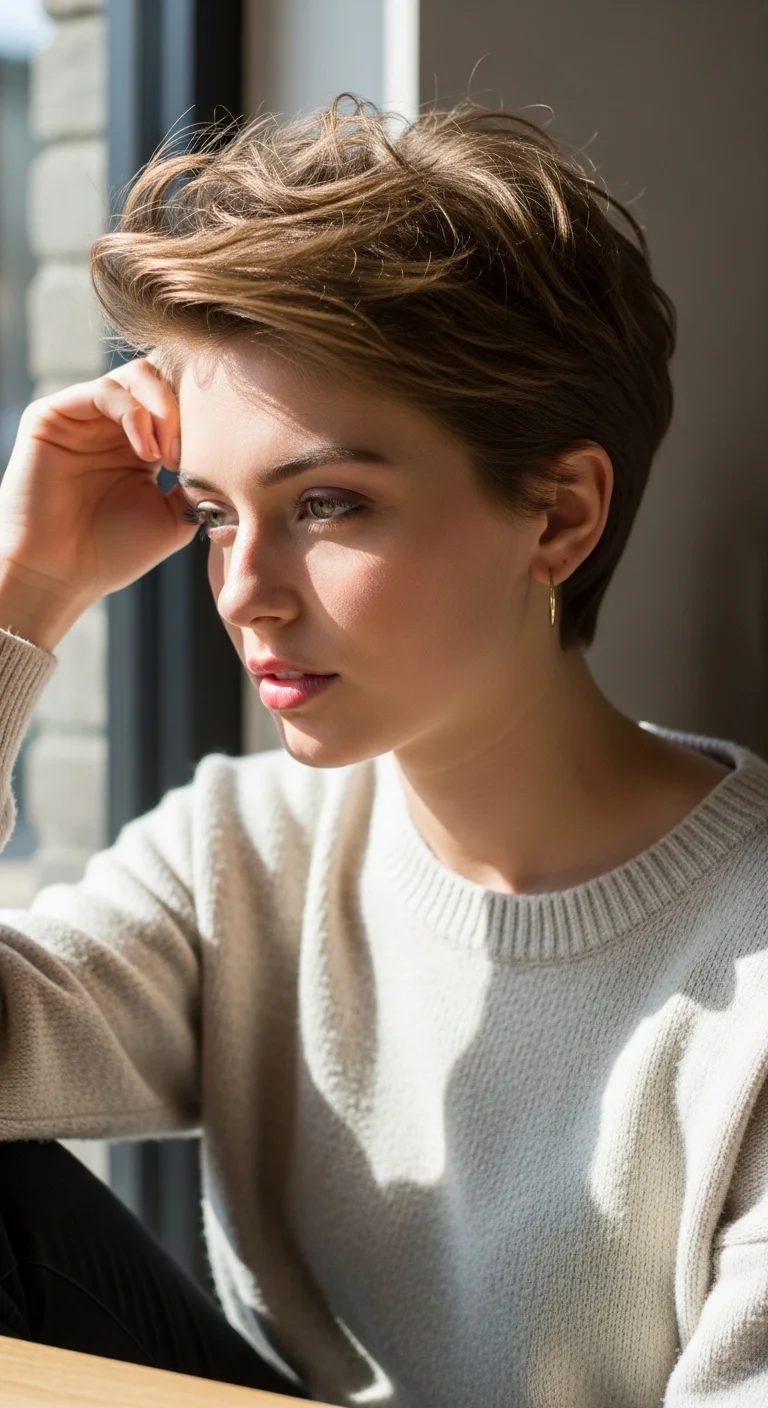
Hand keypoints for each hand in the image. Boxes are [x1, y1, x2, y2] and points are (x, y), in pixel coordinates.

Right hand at [0, 358, 197, 648]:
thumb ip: (200, 482)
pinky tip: (147, 453)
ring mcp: (84, 415)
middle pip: (164, 376)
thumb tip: (234, 460)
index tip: (223, 451)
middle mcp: (113, 422)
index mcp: (142, 441)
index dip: (205, 414)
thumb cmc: (113, 553)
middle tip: (193, 453)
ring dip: (165, 410)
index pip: (180, 399)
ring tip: (169, 458)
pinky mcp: (53, 414)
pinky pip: (105, 390)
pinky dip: (135, 414)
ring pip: (137, 375)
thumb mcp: (174, 517)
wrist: (61, 576)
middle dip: (188, 407)